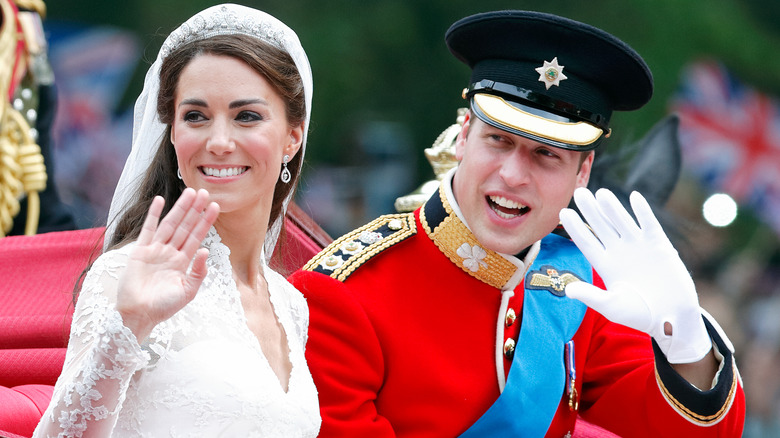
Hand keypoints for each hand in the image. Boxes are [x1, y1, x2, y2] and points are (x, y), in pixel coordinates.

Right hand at [116, 188, 219, 339]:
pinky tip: (160, 201)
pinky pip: (148, 229)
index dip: (206, 222)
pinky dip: (154, 215)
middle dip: (195, 210)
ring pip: (170, 224)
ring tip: (190, 193)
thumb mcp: (188, 291)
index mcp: (183, 262)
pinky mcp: (140, 251)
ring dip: (180, 208)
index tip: (215, 206)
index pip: (197, 237)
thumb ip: (198, 272)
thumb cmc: (164, 307)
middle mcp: (170, 253)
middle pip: (185, 226)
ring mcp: (155, 250)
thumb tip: (205, 250)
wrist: (139, 315)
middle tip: (205, 192)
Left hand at [559, 188, 710, 363]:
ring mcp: (638, 247)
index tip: (563, 212)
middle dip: (590, 210)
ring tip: (601, 192)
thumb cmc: (640, 315)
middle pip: (601, 226)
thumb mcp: (612, 306)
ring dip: (612, 207)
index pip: (586, 242)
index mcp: (605, 265)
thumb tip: (568, 290)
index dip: (575, 228)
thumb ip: (591, 296)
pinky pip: (649, 224)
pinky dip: (642, 211)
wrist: (672, 318)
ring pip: (622, 221)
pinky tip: (634, 197)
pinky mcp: (659, 246)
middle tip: (578, 191)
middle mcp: (619, 252)